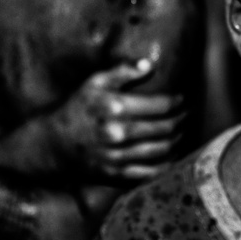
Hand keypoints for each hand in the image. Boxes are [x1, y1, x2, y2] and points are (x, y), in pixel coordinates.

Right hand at [49, 58, 185, 181]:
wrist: (53, 143)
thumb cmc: (77, 108)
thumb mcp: (94, 83)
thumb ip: (122, 71)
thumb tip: (149, 65)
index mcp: (114, 107)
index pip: (160, 105)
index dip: (177, 102)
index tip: (182, 99)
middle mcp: (116, 133)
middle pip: (164, 128)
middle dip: (181, 120)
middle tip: (187, 115)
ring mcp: (116, 156)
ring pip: (161, 150)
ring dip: (178, 140)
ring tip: (183, 131)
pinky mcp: (115, 174)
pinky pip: (150, 172)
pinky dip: (167, 164)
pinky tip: (173, 154)